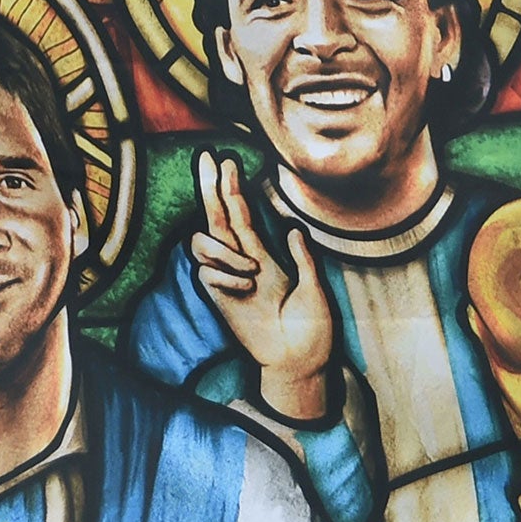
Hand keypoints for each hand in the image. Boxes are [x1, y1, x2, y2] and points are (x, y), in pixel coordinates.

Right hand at [188, 152, 333, 420]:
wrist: (299, 364)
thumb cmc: (311, 330)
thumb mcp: (316, 289)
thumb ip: (303, 259)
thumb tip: (292, 228)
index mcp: (265, 257)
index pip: (241, 214)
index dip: (232, 188)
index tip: (225, 158)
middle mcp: (242, 264)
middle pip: (217, 217)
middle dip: (211, 187)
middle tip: (206, 157)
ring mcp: (228, 281)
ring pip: (204, 242)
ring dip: (222, 247)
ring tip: (250, 270)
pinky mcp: (219, 300)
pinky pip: (206, 273)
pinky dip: (224, 274)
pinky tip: (245, 288)